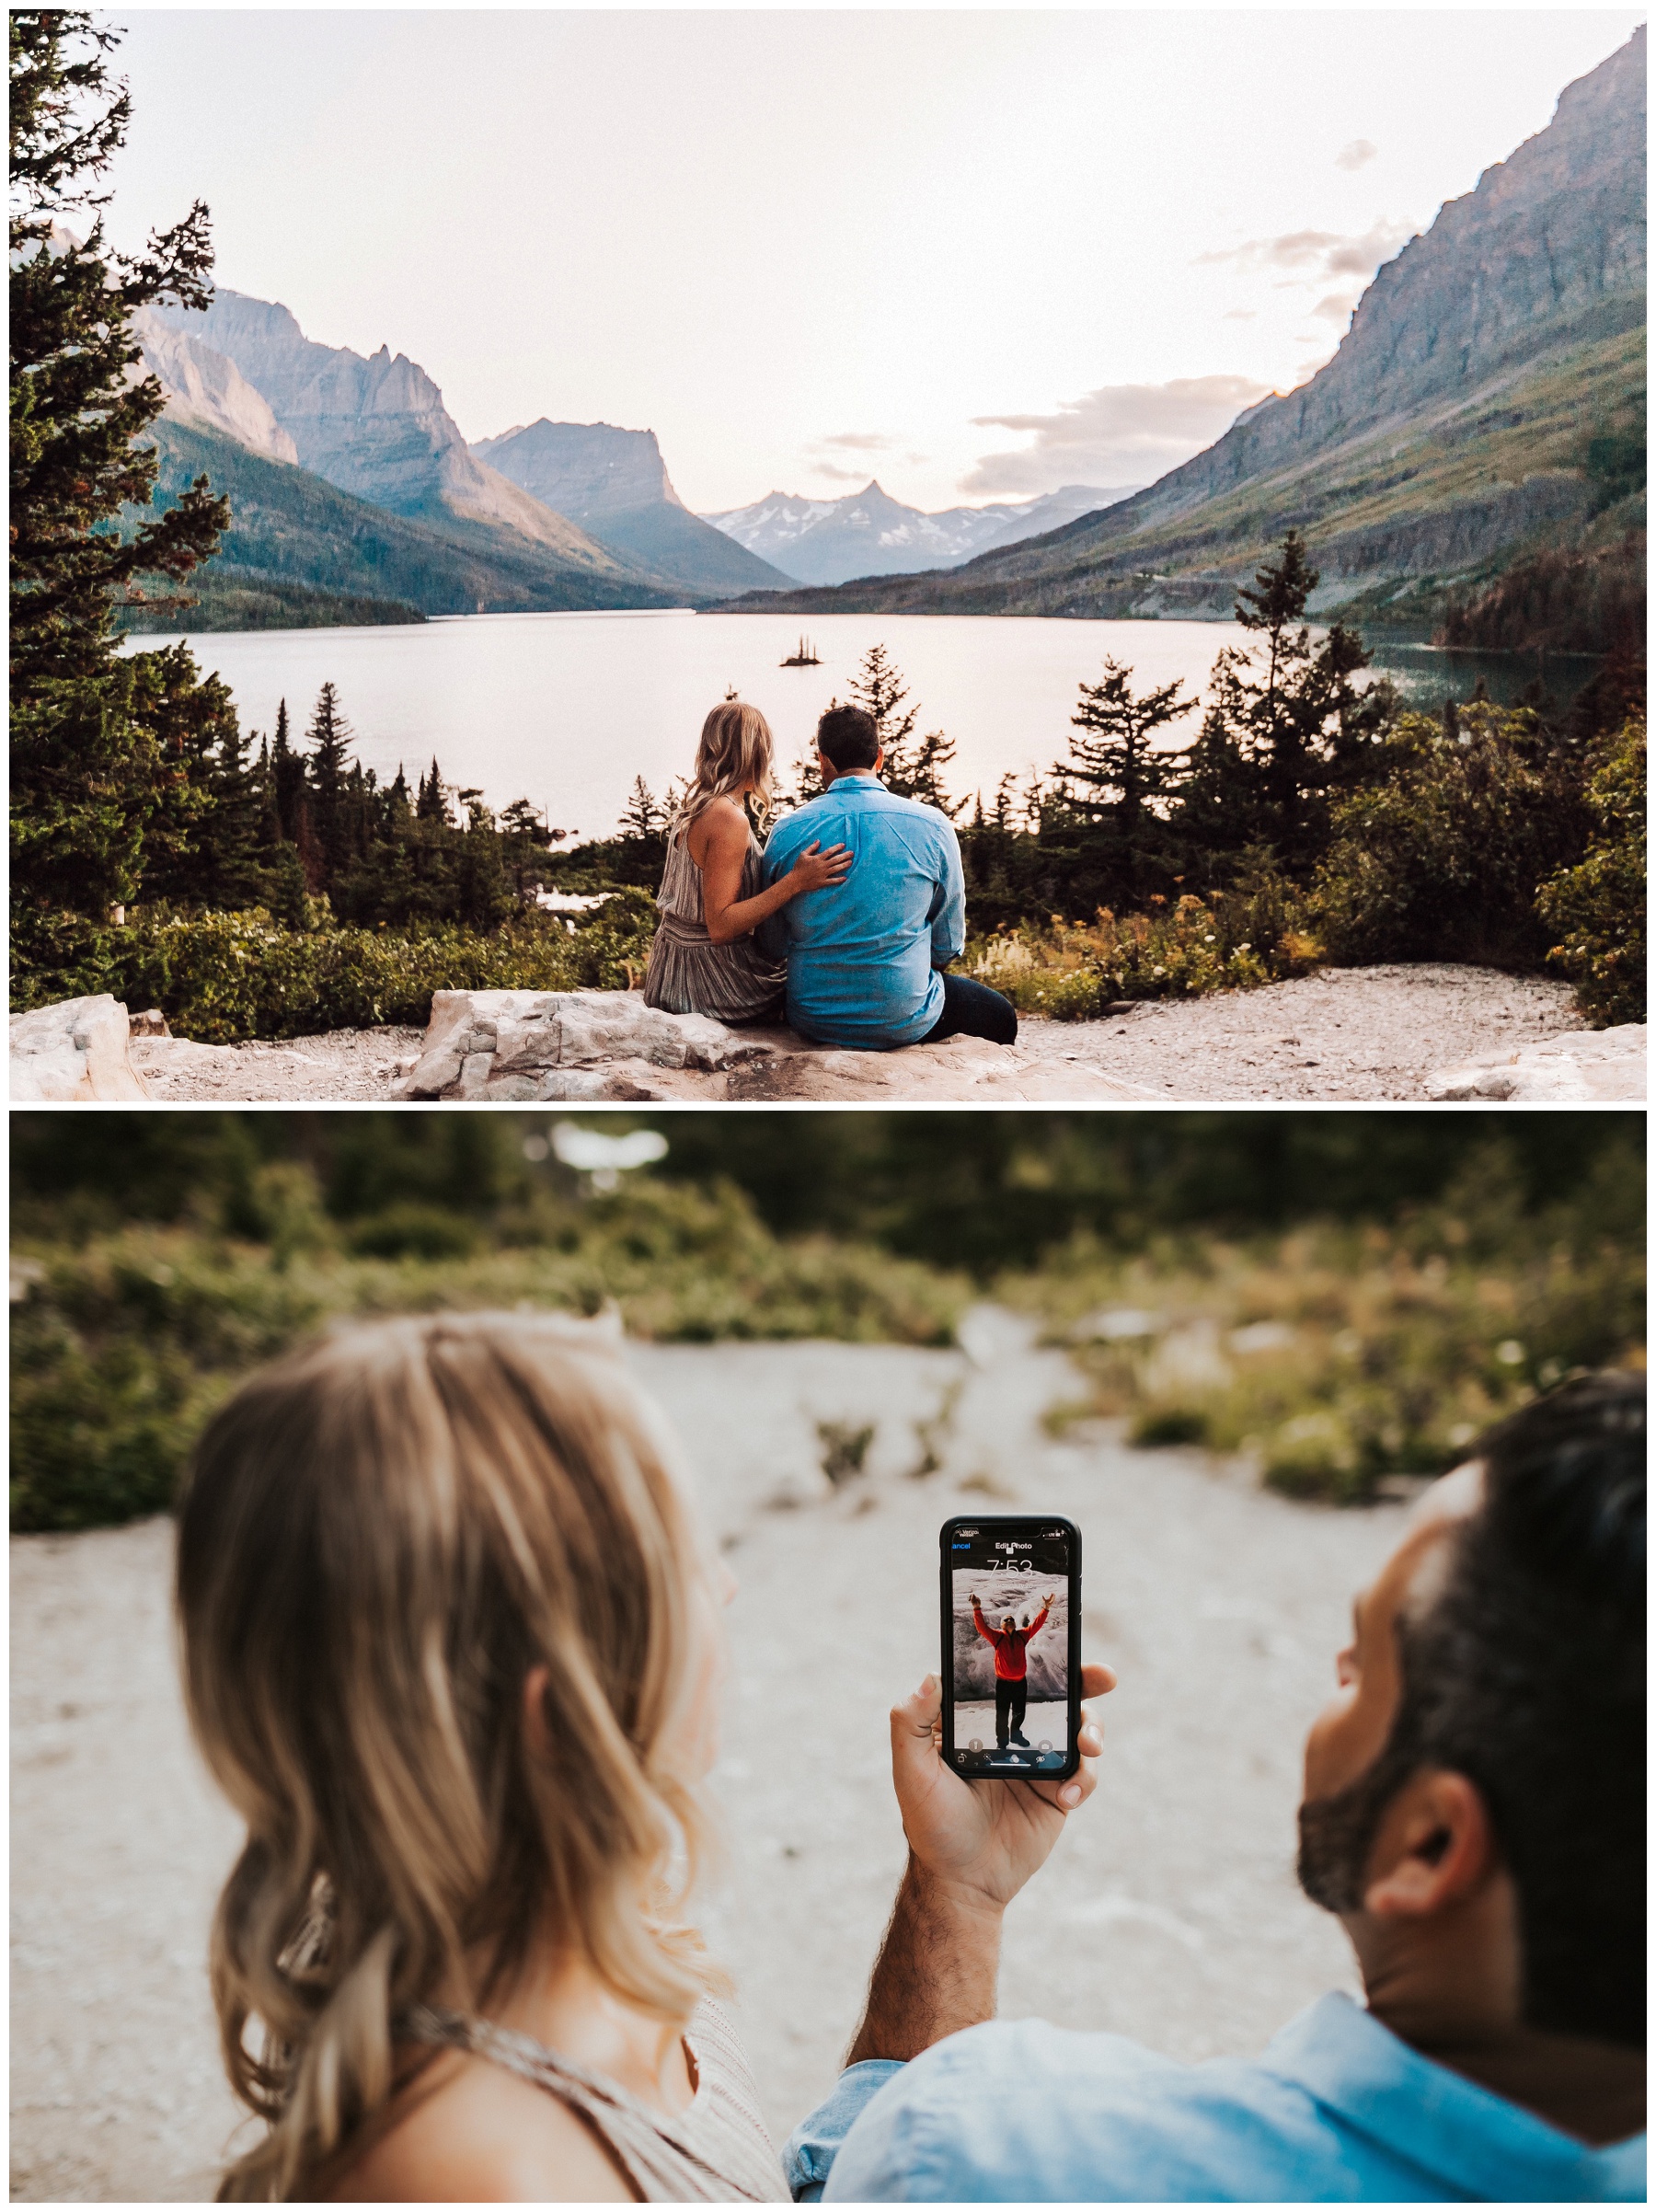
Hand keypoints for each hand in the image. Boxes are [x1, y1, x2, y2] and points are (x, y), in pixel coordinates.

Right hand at [787, 839, 850, 893]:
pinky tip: (845, 878)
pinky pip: (832, 881)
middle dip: (845, 855)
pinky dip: (839, 880)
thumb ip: (811, 848)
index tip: (843, 845)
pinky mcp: (822, 882)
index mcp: (817, 858)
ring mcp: (823, 874)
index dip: (837, 848)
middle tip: (852, 853)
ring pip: (836, 869)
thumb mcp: (803, 855)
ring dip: (844, 865)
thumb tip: (818, 841)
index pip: (829, 851)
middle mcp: (822, 866)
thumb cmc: (798, 867)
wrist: (795, 881)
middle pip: (835, 859)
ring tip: (851, 862)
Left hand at [890, 1662, 1114, 1913]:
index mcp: (976, 1718)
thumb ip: (909, 1724)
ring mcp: (1037, 1759)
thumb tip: (929, 1677)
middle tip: (1104, 1675)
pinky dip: (1085, 1779)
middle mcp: (1009, 1731)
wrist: (964, 1882)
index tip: (1057, 1642)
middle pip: (1053, 1693)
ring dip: (1092, 1728)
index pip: (1006, 1674)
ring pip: (1077, 1727)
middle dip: (1083, 1678)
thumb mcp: (911, 1772)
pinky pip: (1084, 1773)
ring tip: (1090, 1746)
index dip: (1032, 1655)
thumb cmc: (931, 1824)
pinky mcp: (1057, 1791)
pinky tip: (1067, 1798)